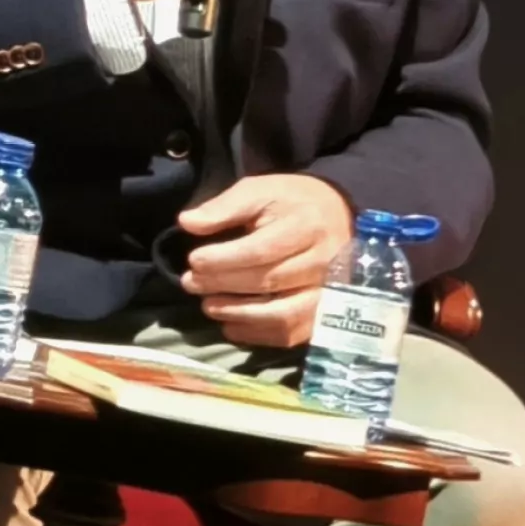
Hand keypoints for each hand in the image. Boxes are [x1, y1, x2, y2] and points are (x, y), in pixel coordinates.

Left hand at [176, 171, 349, 347]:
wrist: (337, 216)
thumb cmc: (291, 203)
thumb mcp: (259, 191)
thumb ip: (224, 207)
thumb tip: (187, 223)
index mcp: (306, 226)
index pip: (261, 250)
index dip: (223, 260)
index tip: (194, 260)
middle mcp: (323, 263)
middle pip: (268, 282)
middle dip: (223, 285)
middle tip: (191, 283)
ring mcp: (327, 292)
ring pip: (281, 315)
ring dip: (238, 314)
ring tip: (209, 306)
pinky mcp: (322, 314)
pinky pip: (289, 333)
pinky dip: (255, 334)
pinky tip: (230, 324)